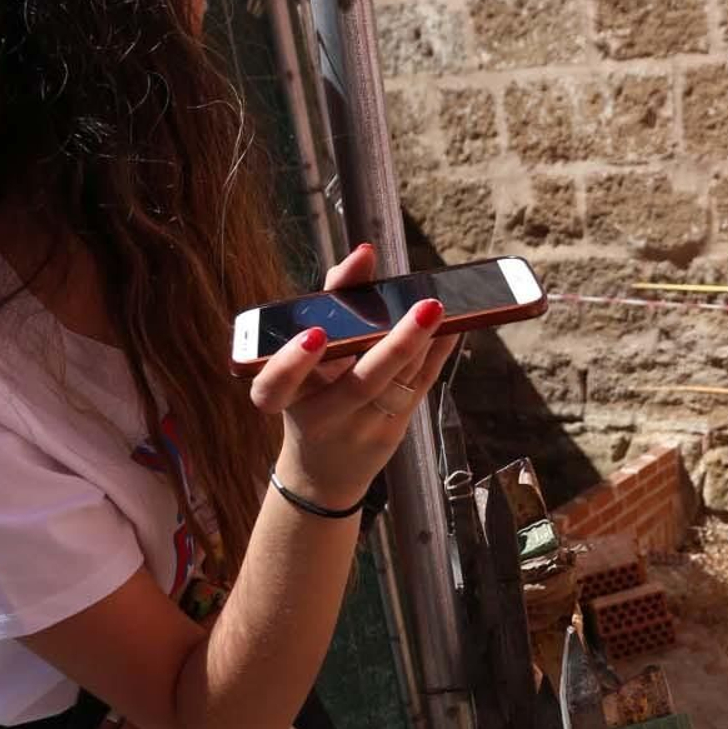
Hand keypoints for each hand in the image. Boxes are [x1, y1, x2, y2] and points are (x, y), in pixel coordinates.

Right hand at [251, 245, 456, 511]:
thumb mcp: (303, 358)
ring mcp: (362, 428)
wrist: (322, 473)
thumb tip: (365, 254)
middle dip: (395, 345)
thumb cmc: (309, 395)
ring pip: (398, 384)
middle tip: (426, 307)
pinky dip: (436, 355)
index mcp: (286, 398)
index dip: (291, 364)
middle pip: (361, 384)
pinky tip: (453, 328)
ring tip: (441, 308)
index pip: (274, 387)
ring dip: (425, 344)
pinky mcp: (392, 433)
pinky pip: (418, 388)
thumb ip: (329, 303)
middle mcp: (322, 417)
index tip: (313, 335)